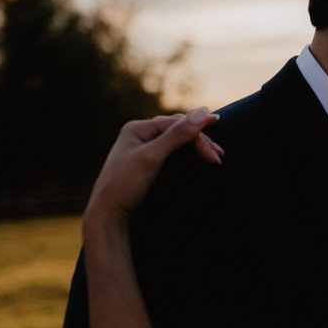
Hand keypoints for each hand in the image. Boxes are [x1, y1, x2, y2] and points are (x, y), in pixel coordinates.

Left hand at [85, 107, 222, 230]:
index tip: (217, 153)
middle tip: (219, 156)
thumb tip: (204, 111)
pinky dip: (187, 153)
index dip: (198, 136)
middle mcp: (140, 135)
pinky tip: (196, 156)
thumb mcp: (152, 157)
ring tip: (214, 156)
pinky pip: (172, 150)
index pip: (177, 124)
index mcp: (137, 128)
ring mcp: (143, 149)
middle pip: (178, 129)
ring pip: (177, 140)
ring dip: (196, 145)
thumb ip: (177, 134)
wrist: (107, 215)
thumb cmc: (124, 185)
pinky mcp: (147, 163)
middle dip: (200, 140)